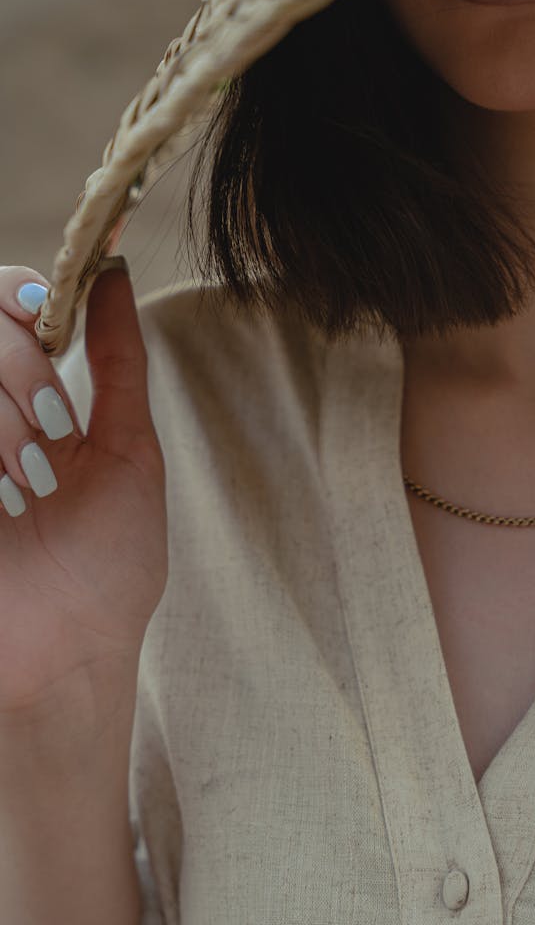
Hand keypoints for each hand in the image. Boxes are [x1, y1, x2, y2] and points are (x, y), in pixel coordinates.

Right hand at [0, 263, 167, 751]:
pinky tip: (1, 496)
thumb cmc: (109, 563)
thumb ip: (119, 359)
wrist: (66, 651)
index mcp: (35, 397)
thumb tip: (117, 273)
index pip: (7, 298)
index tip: (49, 323)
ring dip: (3, 419)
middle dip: (22, 370)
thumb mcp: (131, 450)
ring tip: (24, 487)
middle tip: (50, 436)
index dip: (23, 299)